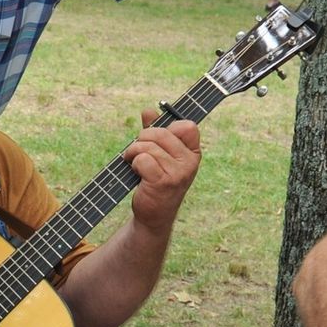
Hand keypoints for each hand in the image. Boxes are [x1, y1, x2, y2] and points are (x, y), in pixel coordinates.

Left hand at [124, 114, 201, 236]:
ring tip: (133, 162)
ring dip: (134, 152)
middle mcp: (190, 162)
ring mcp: (179, 172)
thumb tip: (148, 111)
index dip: (167, 128)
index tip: (157, 140)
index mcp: (193, 152)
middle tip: (136, 152)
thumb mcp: (159, 155)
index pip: (186, 126)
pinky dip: (134, 163)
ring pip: (148, 146)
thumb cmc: (156, 181)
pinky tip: (136, 172)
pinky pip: (143, 159)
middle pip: (161, 133)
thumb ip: (155, 132)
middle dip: (142, 139)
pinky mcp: (164, 182)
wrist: (154, 214)